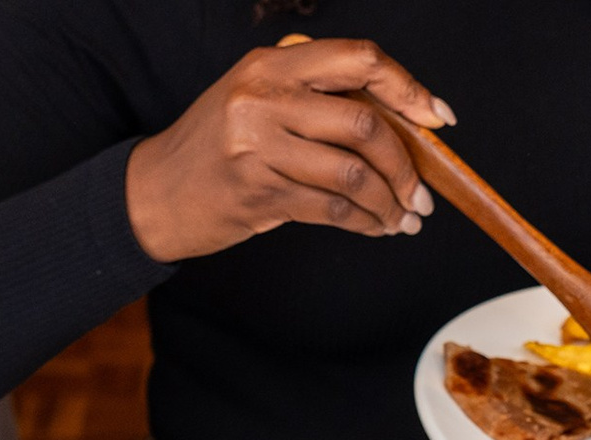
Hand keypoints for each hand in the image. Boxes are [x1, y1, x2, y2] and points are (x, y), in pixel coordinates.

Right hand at [125, 36, 454, 264]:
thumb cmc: (213, 147)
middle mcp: (265, 99)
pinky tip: (375, 228)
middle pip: (365, 125)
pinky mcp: (259, 193)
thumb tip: (397, 120)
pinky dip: (364, 223)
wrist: (153, 194)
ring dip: (389, 202)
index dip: (408, 88)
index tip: (437, 118)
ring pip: (353, 174)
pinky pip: (331, 209)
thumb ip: (312, 95)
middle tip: (421, 192)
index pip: (359, 61)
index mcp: (271, 65)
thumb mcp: (254, 97)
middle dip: (405, 165)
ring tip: (404, 217)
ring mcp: (259, 147)